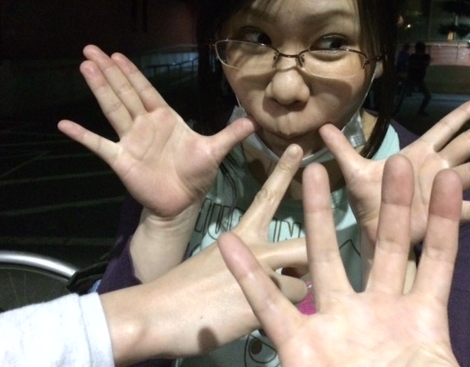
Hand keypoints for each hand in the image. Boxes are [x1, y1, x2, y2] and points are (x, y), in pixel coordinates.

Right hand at [58, 45, 256, 218]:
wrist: (182, 203)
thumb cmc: (196, 174)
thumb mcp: (215, 150)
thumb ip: (231, 134)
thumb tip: (255, 121)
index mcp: (165, 117)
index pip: (145, 89)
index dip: (131, 72)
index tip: (116, 55)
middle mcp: (144, 124)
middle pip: (124, 92)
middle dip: (109, 71)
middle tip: (90, 49)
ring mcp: (130, 140)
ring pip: (112, 109)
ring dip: (98, 89)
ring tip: (84, 67)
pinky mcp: (121, 159)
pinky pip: (98, 144)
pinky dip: (82, 135)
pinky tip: (64, 124)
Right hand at [101, 144, 307, 363]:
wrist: (156, 314)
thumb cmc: (184, 290)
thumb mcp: (217, 263)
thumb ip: (248, 261)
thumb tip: (275, 271)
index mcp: (242, 236)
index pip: (267, 197)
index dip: (284, 172)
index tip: (299, 149)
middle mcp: (256, 251)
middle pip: (304, 245)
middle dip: (312, 254)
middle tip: (308, 265)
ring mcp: (260, 278)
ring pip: (302, 283)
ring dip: (291, 294)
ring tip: (271, 305)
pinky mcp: (261, 306)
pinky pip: (288, 311)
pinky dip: (280, 318)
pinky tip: (255, 320)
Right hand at [218, 156, 469, 366]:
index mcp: (422, 318)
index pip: (436, 257)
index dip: (442, 218)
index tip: (446, 176)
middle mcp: (378, 310)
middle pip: (383, 244)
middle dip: (389, 203)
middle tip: (392, 159)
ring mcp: (336, 323)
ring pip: (325, 259)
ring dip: (319, 218)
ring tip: (314, 173)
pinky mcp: (298, 345)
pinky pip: (268, 304)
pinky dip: (249, 275)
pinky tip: (231, 243)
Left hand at [321, 96, 469, 244]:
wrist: (368, 233)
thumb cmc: (365, 202)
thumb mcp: (354, 171)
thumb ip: (342, 148)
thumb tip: (322, 125)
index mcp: (418, 154)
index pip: (445, 128)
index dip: (464, 113)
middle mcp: (436, 168)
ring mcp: (444, 191)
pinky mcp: (445, 215)